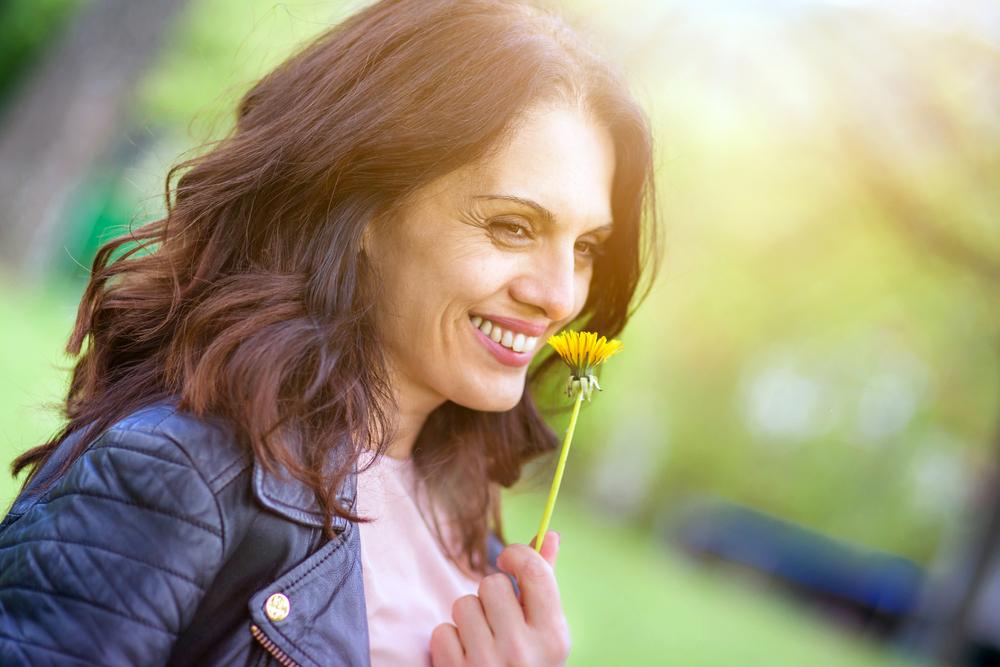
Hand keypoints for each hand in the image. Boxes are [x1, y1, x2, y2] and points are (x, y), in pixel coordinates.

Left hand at [430, 530, 570, 666]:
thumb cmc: (527, 664)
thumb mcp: (545, 632)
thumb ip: (545, 584)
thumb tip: (550, 535)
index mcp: (554, 637)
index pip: (534, 571)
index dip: (517, 555)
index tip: (508, 560)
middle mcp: (523, 652)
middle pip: (491, 584)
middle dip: (491, 597)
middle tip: (499, 621)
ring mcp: (488, 665)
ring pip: (463, 604)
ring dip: (468, 619)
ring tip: (482, 641)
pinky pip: (442, 631)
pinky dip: (449, 642)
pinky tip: (465, 658)